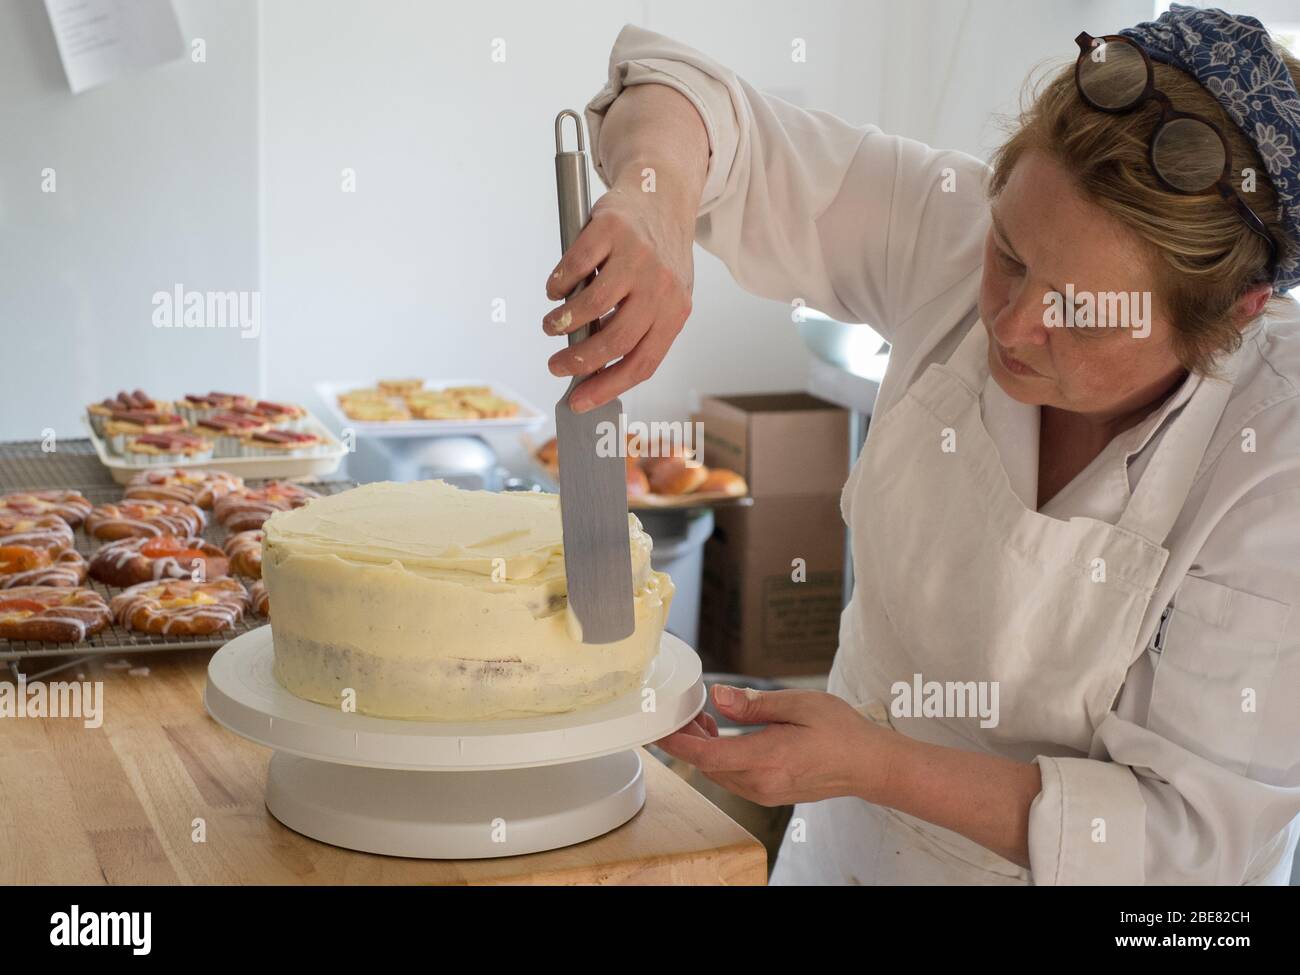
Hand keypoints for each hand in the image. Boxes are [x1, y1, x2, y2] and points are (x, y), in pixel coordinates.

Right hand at [543, 178, 694, 412]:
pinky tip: (556, 289)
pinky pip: (576, 267)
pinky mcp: (612, 229)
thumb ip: (637, 328)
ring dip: (563, 323)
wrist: (661, 193)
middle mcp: (661, 286)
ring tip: (553, 325)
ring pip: (592, 306)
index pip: (641, 363)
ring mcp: (638, 256)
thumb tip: (594, 369)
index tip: (579, 401)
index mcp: (676, 311)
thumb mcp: (661, 295)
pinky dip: (559, 284)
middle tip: (557, 365)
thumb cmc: (656, 253)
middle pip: (615, 340)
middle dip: (578, 362)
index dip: (607, 388)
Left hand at [655, 685, 899, 806]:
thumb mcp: (798, 705)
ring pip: (718, 772)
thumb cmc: (841, 732)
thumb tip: (719, 697)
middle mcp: (760, 784)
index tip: (657, 728)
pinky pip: (733, 777)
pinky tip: (724, 736)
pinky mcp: (770, 794)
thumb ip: (754, 704)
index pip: (706, 756)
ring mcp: (765, 793)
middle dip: (688, 740)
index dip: (676, 742)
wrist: (870, 765)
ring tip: (702, 719)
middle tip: (685, 710)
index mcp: (766, 760)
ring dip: (704, 748)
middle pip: (707, 765)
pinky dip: (721, 757)